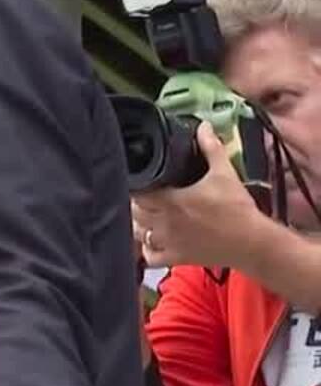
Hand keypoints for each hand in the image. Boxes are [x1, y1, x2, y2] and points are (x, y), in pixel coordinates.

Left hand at [131, 122, 270, 270]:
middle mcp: (164, 223)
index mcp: (171, 201)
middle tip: (144, 197)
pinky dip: (147, 250)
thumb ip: (210, 149)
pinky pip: (150, 258)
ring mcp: (168, 242)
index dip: (135, 186)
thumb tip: (204, 127)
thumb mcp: (224, 174)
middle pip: (134, 212)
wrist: (252, 241)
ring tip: (147, 217)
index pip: (137, 193)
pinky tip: (153, 242)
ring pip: (138, 234)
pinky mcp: (176, 259)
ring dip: (138, 225)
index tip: (139, 180)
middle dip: (135, 204)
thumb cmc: (237, 207)